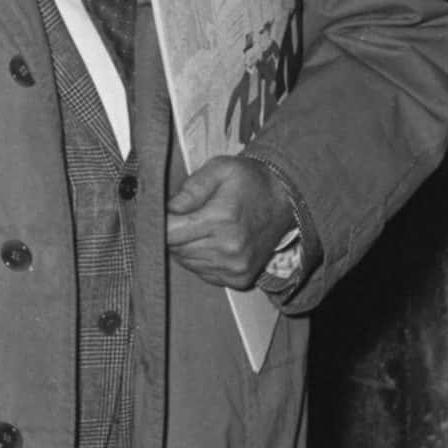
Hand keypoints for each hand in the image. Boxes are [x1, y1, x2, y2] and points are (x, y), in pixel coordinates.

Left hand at [163, 156, 294, 289]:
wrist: (286, 200)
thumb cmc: (250, 181)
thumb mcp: (220, 169)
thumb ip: (192, 187)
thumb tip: (168, 208)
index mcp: (221, 219)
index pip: (169, 233)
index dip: (161, 222)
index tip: (165, 212)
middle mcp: (229, 248)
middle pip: (175, 249)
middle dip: (174, 233)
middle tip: (186, 216)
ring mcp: (235, 267)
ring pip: (186, 262)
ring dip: (186, 247)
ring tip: (203, 227)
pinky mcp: (239, 278)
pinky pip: (203, 272)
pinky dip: (201, 259)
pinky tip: (214, 242)